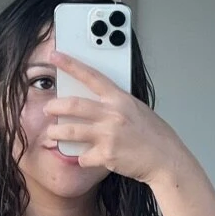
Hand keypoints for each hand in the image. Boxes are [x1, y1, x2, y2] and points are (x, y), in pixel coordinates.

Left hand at [44, 51, 185, 184]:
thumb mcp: (137, 110)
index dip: (70, 64)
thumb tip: (98, 103)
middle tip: (48, 108)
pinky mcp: (106, 155)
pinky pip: (83, 156)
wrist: (166, 159)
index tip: (55, 56)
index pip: (91, 75)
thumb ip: (117, 104)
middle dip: (54, 106)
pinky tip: (87, 158)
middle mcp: (112, 114)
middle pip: (73, 105)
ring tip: (51, 134)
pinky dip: (82, 158)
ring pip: (71, 131)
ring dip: (56, 133)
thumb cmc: (155, 136)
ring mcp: (108, 134)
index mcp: (120, 99)